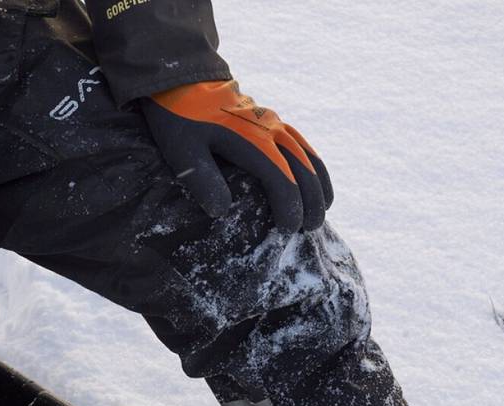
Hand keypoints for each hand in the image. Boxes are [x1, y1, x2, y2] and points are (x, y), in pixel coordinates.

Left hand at [142, 80, 332, 231]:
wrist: (183, 80)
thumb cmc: (180, 119)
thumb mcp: (182, 151)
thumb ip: (202, 179)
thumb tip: (222, 211)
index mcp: (249, 138)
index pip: (279, 175)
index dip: (289, 203)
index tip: (289, 228)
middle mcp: (268, 127)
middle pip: (300, 165)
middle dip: (310, 198)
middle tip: (313, 227)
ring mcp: (271, 121)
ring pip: (305, 152)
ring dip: (318, 181)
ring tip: (324, 208)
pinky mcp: (270, 120)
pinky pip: (300, 142)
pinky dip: (312, 163)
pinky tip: (315, 181)